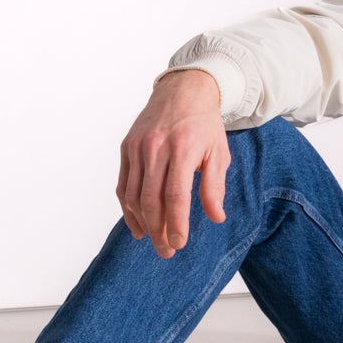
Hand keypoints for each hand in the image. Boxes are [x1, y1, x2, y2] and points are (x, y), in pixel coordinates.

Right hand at [117, 69, 229, 257]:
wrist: (183, 91)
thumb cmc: (204, 125)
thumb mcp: (219, 152)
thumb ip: (214, 186)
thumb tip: (216, 217)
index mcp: (182, 148)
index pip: (175, 195)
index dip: (176, 224)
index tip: (179, 244)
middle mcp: (156, 148)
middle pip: (151, 200)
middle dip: (158, 231)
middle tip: (166, 251)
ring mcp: (137, 148)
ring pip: (133, 195)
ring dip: (142, 223)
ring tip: (153, 240)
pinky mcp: (126, 148)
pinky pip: (123, 185)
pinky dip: (127, 208)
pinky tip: (137, 225)